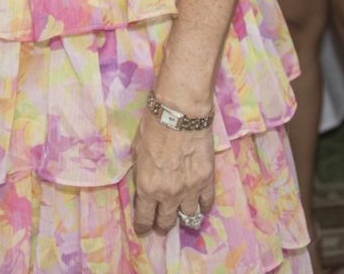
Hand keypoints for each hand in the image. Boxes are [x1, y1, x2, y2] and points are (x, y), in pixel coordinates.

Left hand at [132, 108, 214, 235]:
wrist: (179, 113)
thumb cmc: (153, 126)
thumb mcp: (136, 151)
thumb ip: (141, 172)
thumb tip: (143, 184)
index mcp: (147, 187)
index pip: (144, 218)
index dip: (143, 226)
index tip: (143, 229)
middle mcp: (168, 194)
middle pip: (167, 222)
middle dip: (162, 225)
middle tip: (161, 225)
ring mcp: (190, 190)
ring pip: (189, 216)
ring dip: (184, 216)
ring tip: (182, 213)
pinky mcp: (207, 181)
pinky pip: (207, 203)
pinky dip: (203, 206)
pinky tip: (200, 204)